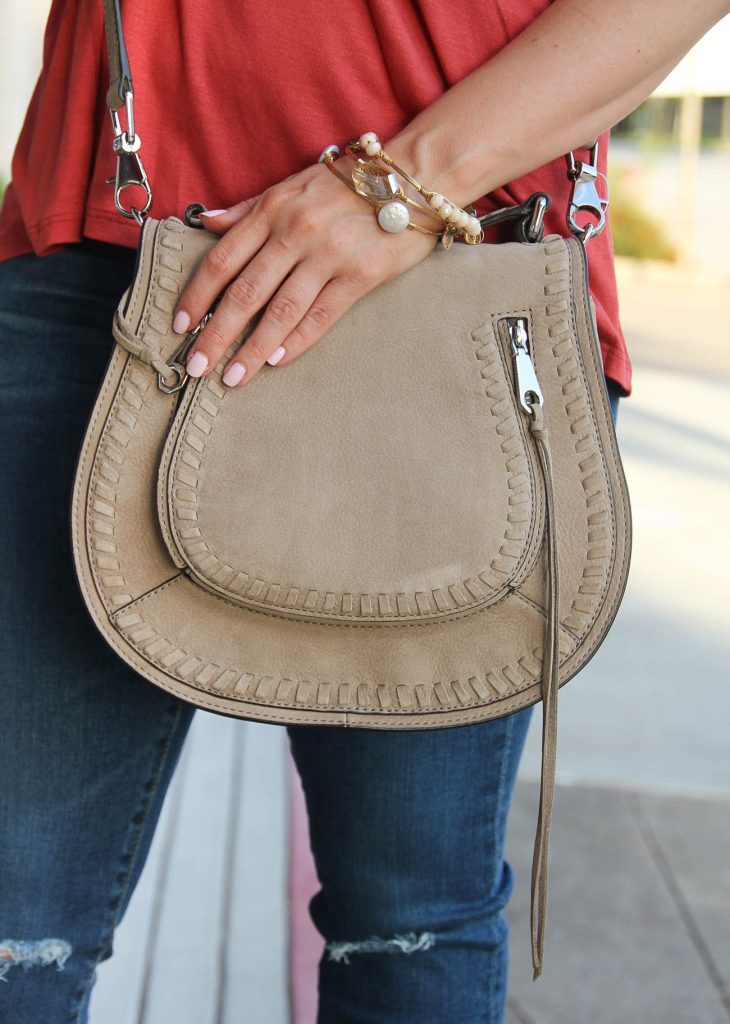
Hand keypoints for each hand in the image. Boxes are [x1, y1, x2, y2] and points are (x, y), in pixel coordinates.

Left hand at [172, 161, 437, 387]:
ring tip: (232, 376)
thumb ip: (248, 209)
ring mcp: (328, 255)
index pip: (223, 259)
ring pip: (280, 311)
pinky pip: (321, 315)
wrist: (413, 178)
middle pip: (245, 293)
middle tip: (197, 366)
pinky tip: (277, 361)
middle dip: (217, 334)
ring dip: (252, 349)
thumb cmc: (350, 183)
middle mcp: (295, 232)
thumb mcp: (293, 185)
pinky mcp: (360, 275)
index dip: (198, 295)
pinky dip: (297, 340)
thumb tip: (205, 222)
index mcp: (273, 209)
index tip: (180, 326)